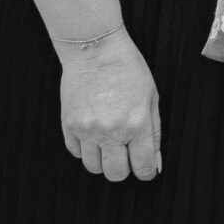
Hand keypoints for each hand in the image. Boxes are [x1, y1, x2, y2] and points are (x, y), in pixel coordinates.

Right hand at [58, 28, 160, 182]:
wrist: (96, 50)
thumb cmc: (128, 70)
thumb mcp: (151, 97)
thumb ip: (154, 132)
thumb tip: (154, 163)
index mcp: (137, 124)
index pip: (143, 166)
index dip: (146, 172)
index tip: (145, 169)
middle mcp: (111, 131)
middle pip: (115, 173)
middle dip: (123, 169)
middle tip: (126, 155)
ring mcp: (87, 129)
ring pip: (93, 167)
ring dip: (102, 160)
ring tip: (108, 141)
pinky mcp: (69, 125)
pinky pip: (76, 152)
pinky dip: (85, 149)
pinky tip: (92, 132)